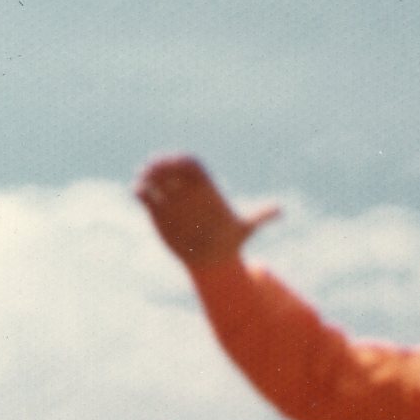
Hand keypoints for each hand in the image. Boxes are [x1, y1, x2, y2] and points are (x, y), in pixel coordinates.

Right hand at [134, 154, 279, 269]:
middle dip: (162, 164)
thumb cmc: (229, 241)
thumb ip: (260, 216)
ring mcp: (171, 199)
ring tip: (144, 180)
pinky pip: (145, 196)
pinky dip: (139, 191)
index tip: (177, 163)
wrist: (212, 258)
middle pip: (171, 168)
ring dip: (147, 175)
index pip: (192, 165)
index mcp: (205, 189)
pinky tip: (138, 193)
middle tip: (153, 167)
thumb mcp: (244, 229)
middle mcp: (186, 190)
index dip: (183, 161)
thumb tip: (281, 210)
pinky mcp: (157, 210)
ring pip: (156, 180)